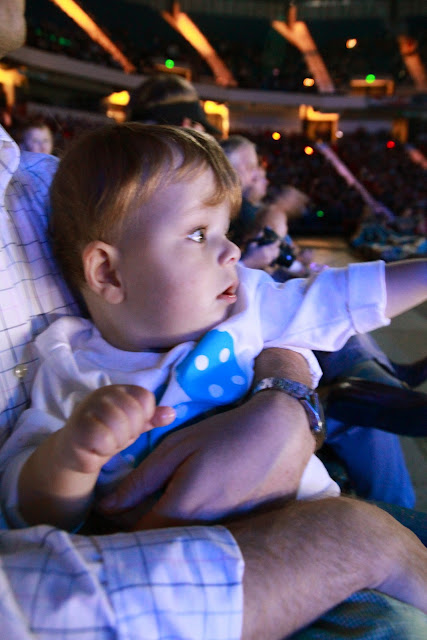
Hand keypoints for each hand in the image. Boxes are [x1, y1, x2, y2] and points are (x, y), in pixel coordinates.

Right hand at [59, 384, 174, 474]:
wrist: (75, 451)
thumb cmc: (107, 434)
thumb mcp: (133, 425)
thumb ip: (151, 418)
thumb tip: (172, 414)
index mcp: (120, 389)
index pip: (145, 399)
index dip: (142, 418)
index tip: (129, 426)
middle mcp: (103, 394)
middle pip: (134, 414)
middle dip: (129, 433)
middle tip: (115, 436)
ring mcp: (87, 408)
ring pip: (119, 428)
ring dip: (115, 443)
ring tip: (105, 442)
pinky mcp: (76, 427)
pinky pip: (103, 440)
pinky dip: (103, 450)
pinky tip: (94, 448)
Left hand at [98, 388, 313, 528]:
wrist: (281, 433)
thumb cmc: (224, 434)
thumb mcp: (177, 448)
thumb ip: (140, 480)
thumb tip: (106, 506)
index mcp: (181, 512)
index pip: (135, 537)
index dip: (119, 526)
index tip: (111, 512)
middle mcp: (203, 534)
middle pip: (161, 543)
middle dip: (142, 529)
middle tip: (136, 505)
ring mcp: (227, 537)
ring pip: (185, 542)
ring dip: (170, 529)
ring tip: (167, 501)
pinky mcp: (246, 533)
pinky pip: (210, 538)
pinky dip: (197, 526)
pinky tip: (202, 501)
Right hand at [242, 240, 280, 268]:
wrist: (246, 264)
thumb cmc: (248, 253)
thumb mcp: (252, 244)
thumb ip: (258, 237)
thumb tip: (262, 232)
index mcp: (265, 249)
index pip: (275, 245)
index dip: (277, 241)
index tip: (277, 239)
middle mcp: (268, 255)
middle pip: (277, 250)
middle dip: (277, 247)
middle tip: (275, 244)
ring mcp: (268, 260)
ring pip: (276, 255)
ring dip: (275, 252)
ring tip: (273, 249)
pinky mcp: (267, 264)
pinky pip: (273, 259)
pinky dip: (273, 256)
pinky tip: (270, 255)